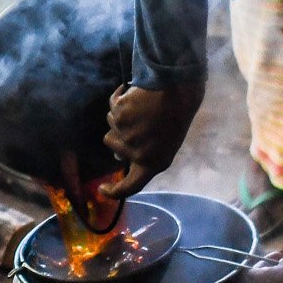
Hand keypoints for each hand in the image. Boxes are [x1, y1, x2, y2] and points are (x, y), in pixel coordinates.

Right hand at [100, 79, 204, 199]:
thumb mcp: (165, 144)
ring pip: (111, 123)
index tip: (102, 188)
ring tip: (140, 106)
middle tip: (137, 120)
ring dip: (120, 115)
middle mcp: (138, 153)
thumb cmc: (175, 117)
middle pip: (112, 144)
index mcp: (154, 163)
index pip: (130, 187)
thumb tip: (118, 156)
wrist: (180, 91)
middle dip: (118, 132)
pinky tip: (134, 93)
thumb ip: (143, 155)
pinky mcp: (120, 116)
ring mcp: (127, 135)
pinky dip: (119, 97)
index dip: (114, 191)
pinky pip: (113, 105)